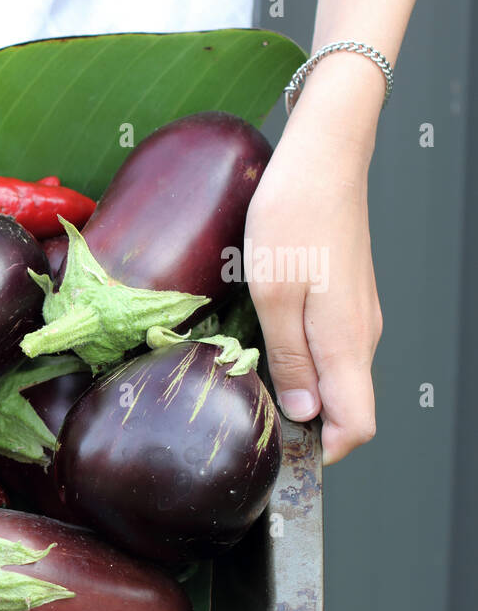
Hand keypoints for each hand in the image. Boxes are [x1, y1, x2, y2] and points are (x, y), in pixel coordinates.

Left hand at [246, 65, 383, 465]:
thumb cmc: (295, 215)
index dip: (325, 452)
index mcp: (348, 342)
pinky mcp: (343, 298)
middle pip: (344, 406)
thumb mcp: (275, 294)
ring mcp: (355, 316)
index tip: (282, 455)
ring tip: (249, 387)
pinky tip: (263, 349)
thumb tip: (301, 415)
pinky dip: (299, 362)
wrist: (323, 156)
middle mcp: (360, 335)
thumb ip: (289, 358)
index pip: (358, 426)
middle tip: (250, 421)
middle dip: (303, 427)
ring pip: (334, 377)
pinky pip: (327, 349)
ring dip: (298, 392)